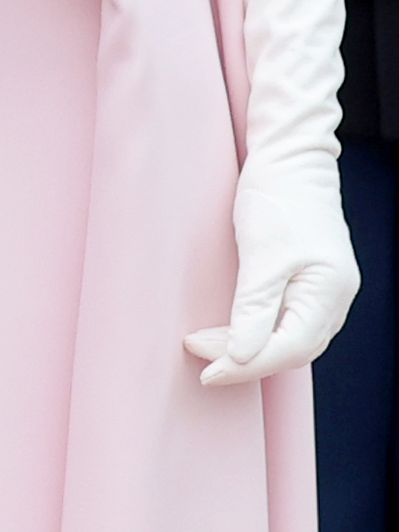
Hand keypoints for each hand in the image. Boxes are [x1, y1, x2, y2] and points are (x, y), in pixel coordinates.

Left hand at [184, 155, 358, 385]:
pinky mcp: (310, 282)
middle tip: (197, 352)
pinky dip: (258, 332)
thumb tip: (243, 356)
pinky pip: (287, 322)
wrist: (290, 160)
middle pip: (291, 349)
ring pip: (289, 339)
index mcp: (329, 292)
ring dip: (248, 347)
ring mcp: (325, 291)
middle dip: (243, 358)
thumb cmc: (278, 198)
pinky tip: (232, 330)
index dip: (246, 366)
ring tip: (205, 342)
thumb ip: (254, 307)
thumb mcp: (261, 253)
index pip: (289, 349)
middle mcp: (334, 298)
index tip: (206, 371)